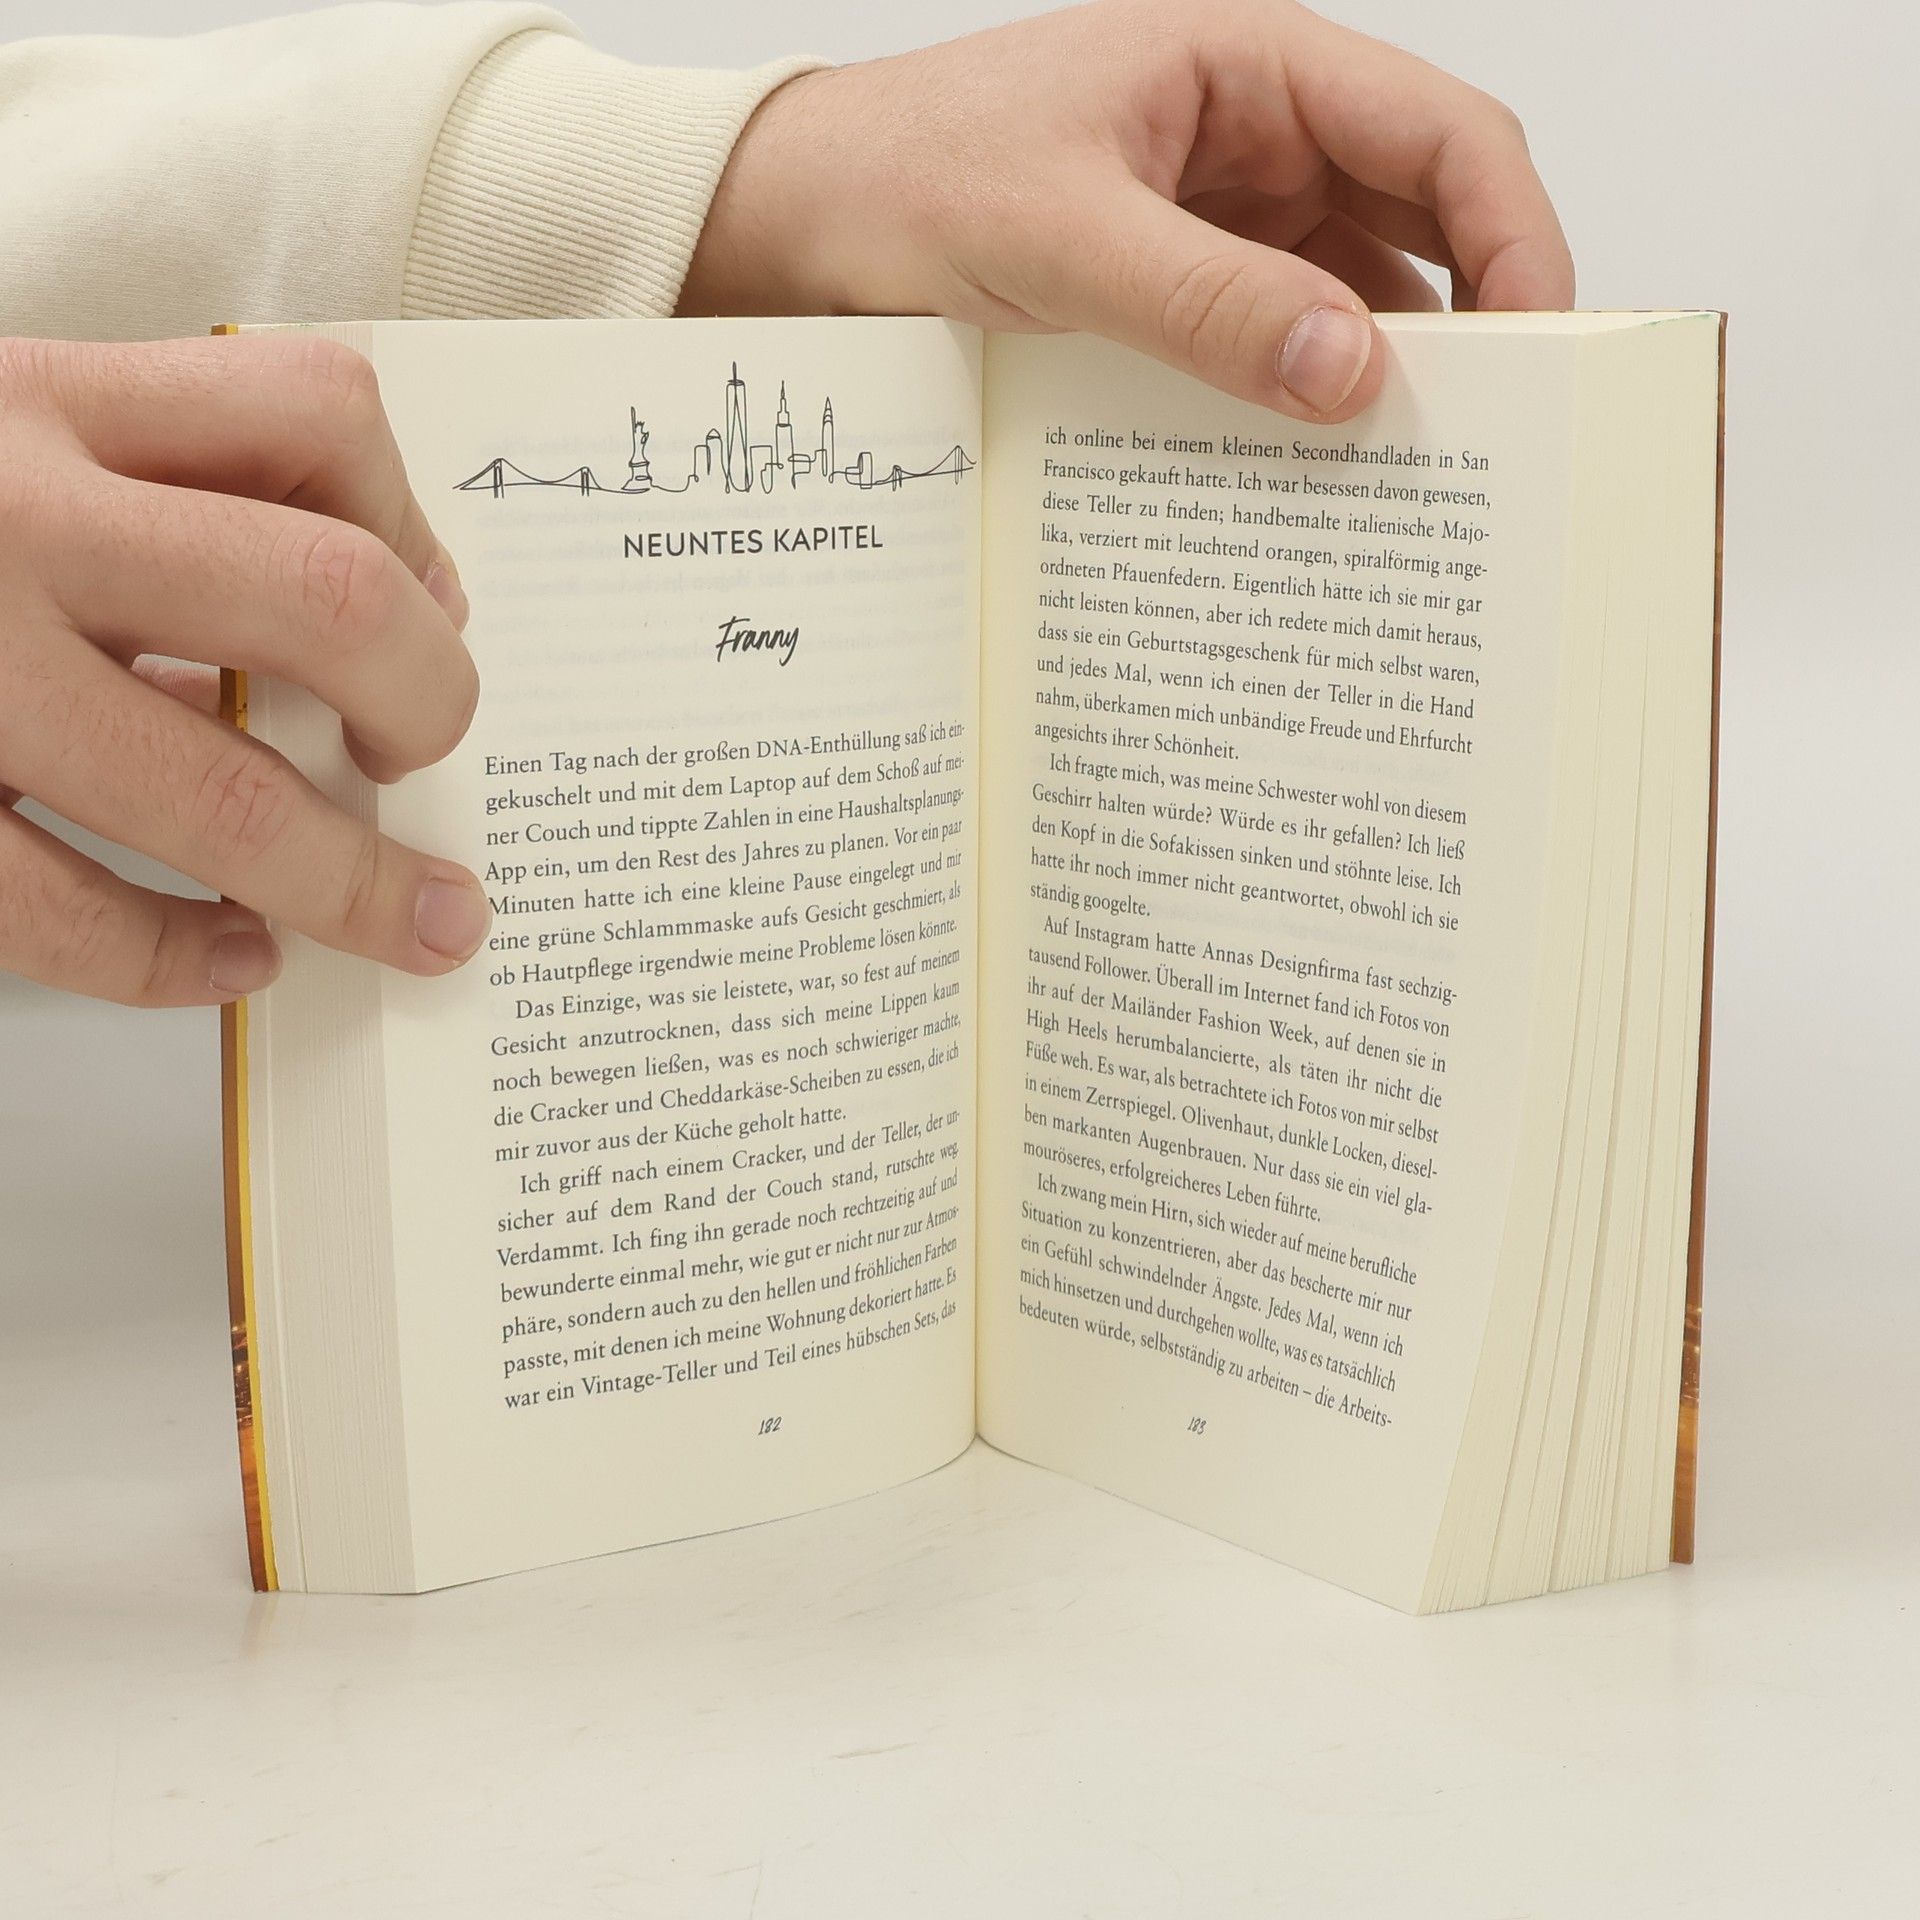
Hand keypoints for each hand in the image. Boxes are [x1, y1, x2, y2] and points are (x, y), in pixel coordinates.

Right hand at [0, 333, 489, 1006]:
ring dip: (352, 880)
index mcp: (40, 401)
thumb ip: (165, 481)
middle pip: (324, 601)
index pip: (312, 410)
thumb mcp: (3, 431)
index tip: (432, 600)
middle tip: (423, 755)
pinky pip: (63, 913)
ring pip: (214, 789)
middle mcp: (3, 519)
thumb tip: (401, 598)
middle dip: (428, 703)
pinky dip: (178, 960)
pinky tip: (236, 961)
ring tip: (420, 921)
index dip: (411, 516)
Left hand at [682, 0, 1572, 420]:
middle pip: (1426, 228)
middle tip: (1500, 446)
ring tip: (1416, 490)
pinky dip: (1305, 413)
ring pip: (1358, 305)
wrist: (802, 226)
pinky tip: (1314, 484)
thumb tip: (1351, 372)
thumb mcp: (1056, 231)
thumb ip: (1202, 298)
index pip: (1442, 136)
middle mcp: (1261, 146)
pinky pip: (1279, 355)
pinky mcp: (1185, 302)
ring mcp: (1227, 229)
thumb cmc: (906, 175)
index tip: (1543, 347)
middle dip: (1475, 326)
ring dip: (1388, 386)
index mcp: (1255, 72)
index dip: (1516, 234)